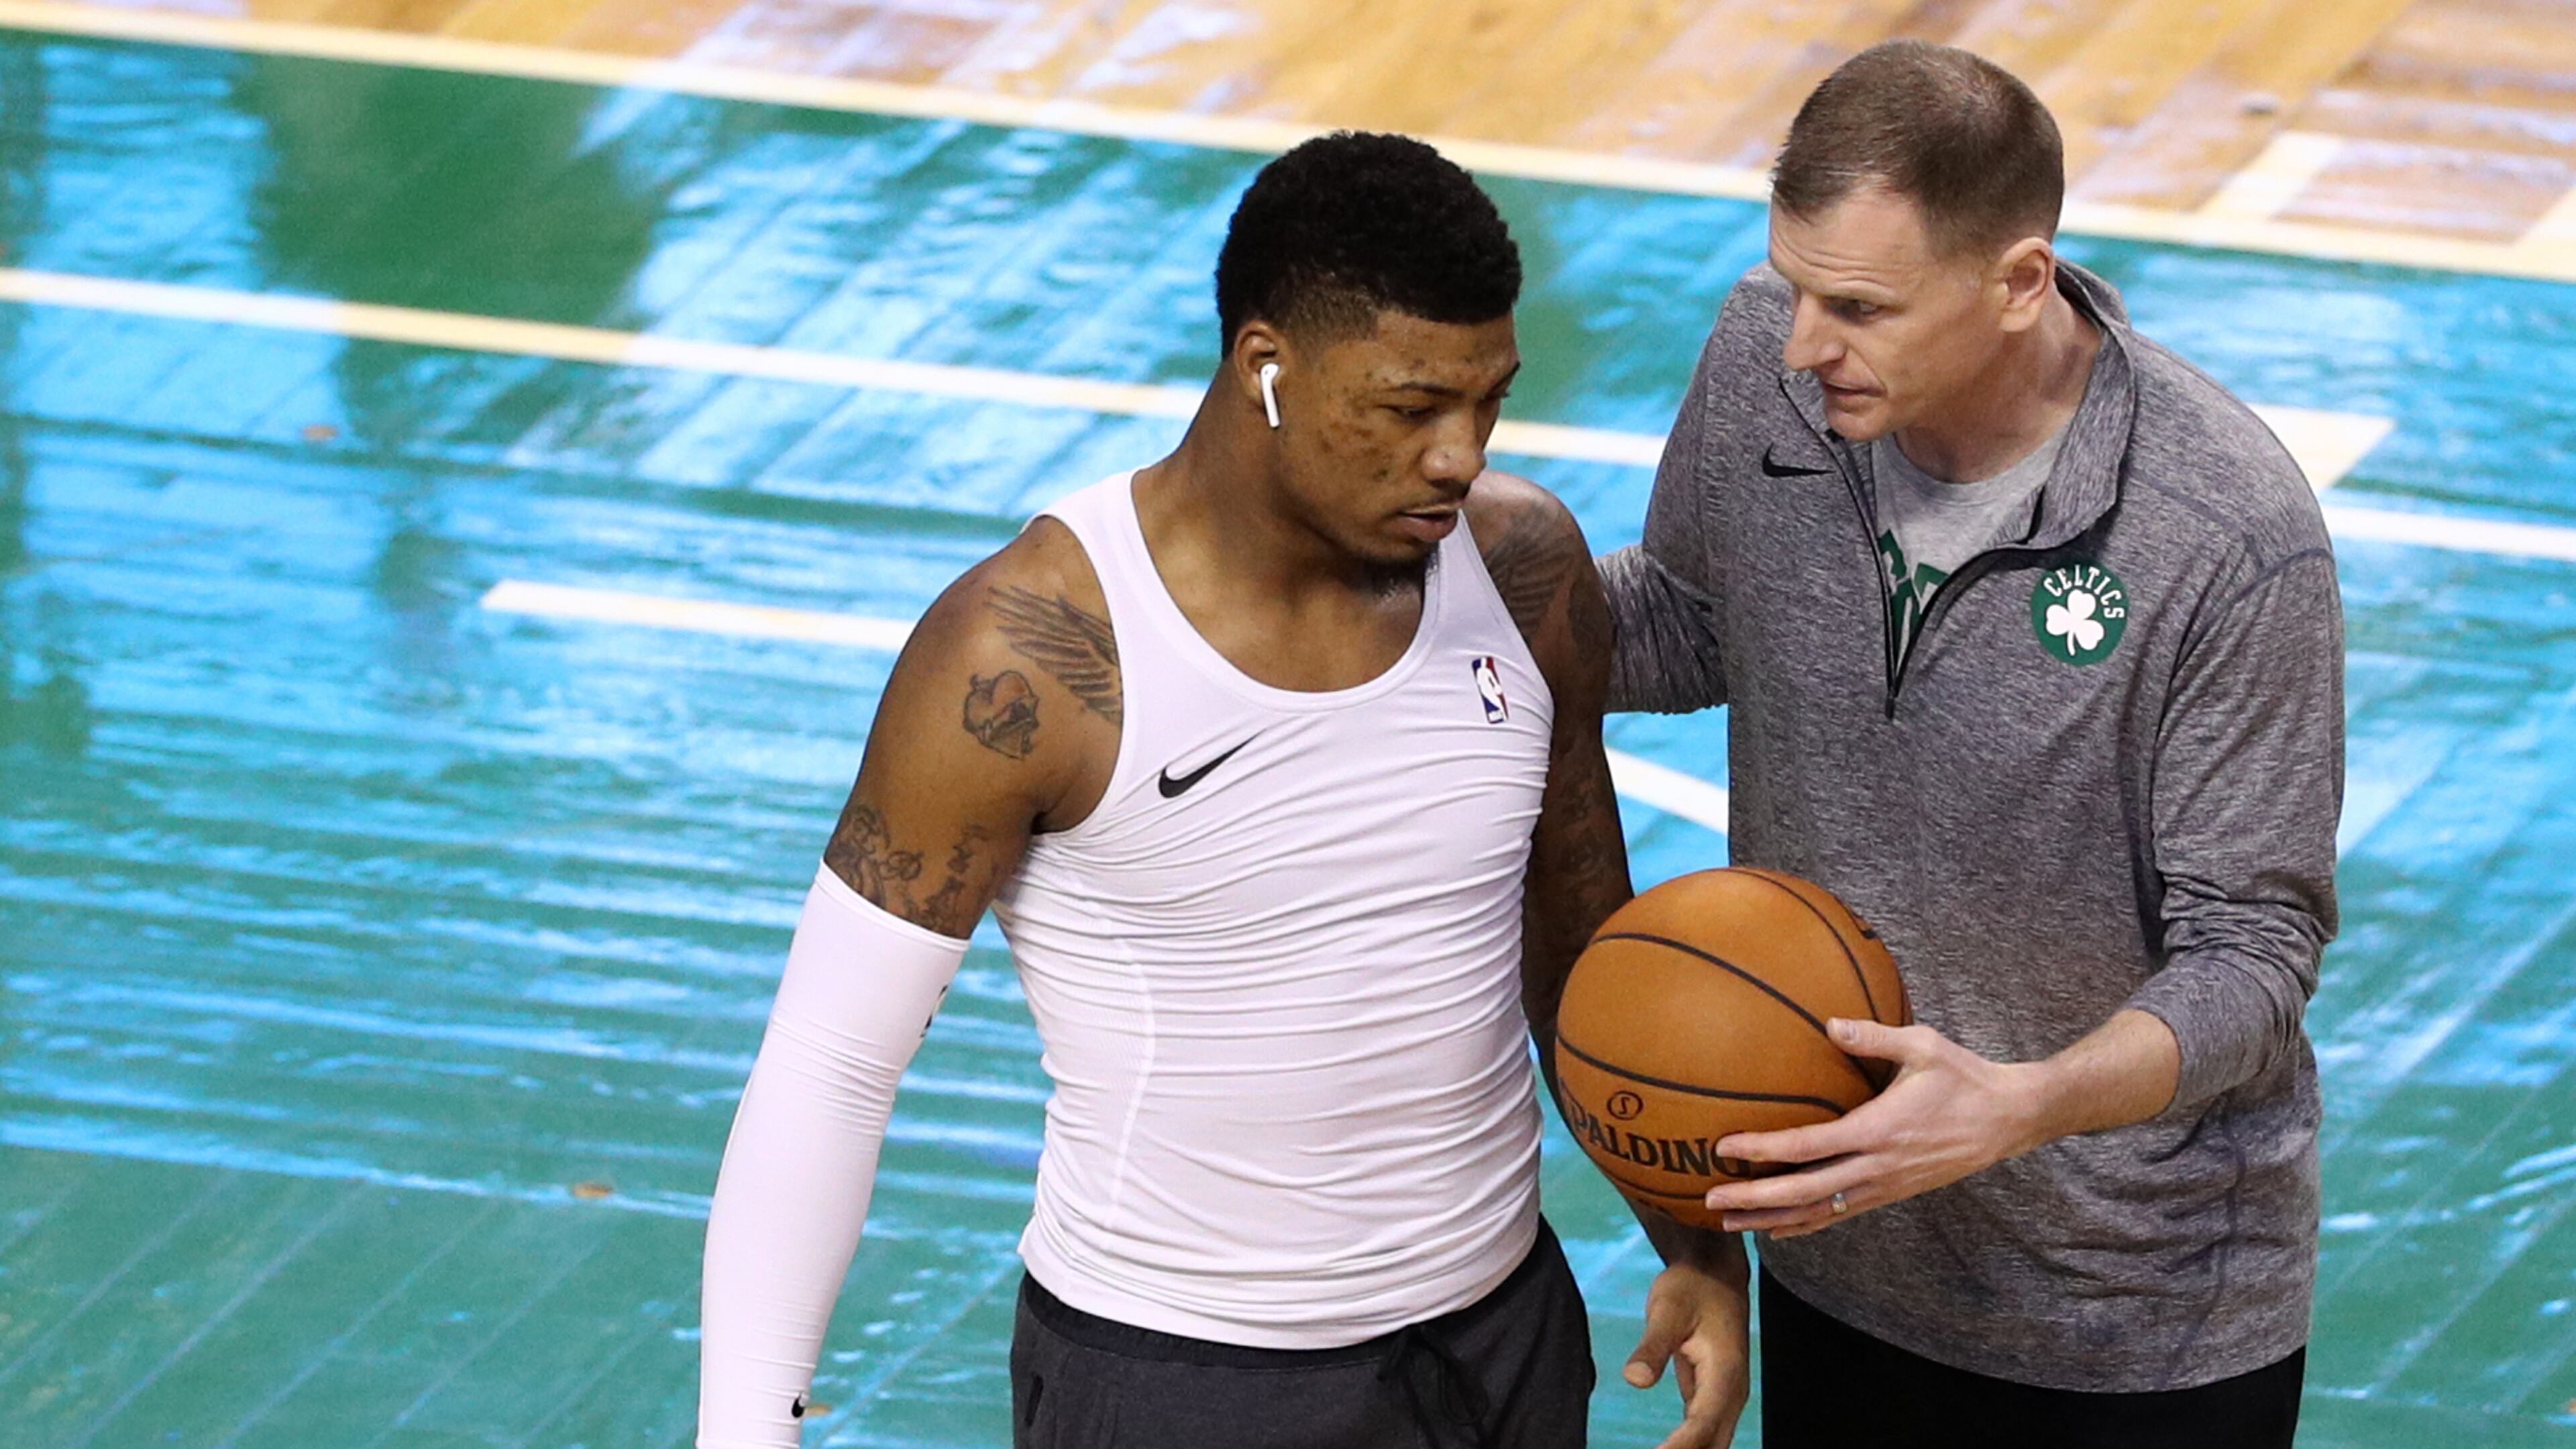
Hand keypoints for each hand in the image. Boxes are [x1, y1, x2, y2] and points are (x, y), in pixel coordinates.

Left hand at [1622, 1258, 1749, 1448]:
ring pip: (1712, 1444)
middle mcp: (1731, 1393)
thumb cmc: (1691, 1288)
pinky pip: (1703, 1433)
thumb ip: (1652, 1346)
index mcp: (1724, 1375)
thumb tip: (1635, 1380)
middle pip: (1713, 1445)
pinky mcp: (1712, 1397)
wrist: (1713, 1273)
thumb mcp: (1667, 1310)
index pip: (1702, 1426)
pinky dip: (1686, 1447)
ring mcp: (1725, 1398)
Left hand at [1703, 1017, 2048, 1238]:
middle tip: (1711, 1199)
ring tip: (1730, 1222)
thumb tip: (1829, 1024)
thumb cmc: (1964, 1077)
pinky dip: (1806, 1225)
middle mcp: (1877, 1167)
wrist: (2009, 1120)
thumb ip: (1875, 1036)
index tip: (1725, 1147)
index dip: (1763, 1150)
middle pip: (1804, 1193)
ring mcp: (1884, 1186)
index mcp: (1877, 1130)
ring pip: (1820, 1212)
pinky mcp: (1892, 1194)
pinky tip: (1779, 1229)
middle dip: (1755, 1199)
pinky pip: (1841, 1214)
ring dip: (1773, 1219)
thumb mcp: (1925, 1046)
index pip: (1808, 1147)